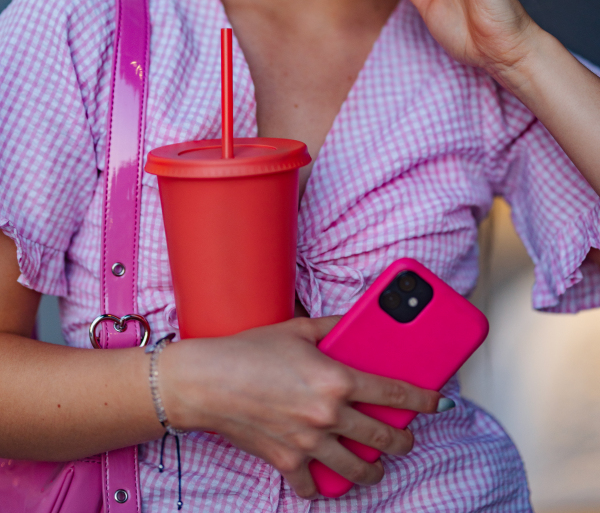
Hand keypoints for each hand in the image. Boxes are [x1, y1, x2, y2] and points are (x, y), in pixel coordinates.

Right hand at [159, 317, 444, 498]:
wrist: (207, 382)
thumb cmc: (250, 351)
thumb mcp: (298, 328)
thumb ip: (334, 325)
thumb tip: (356, 322)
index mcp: (337, 379)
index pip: (395, 393)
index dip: (423, 400)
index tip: (436, 403)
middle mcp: (329, 415)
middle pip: (383, 438)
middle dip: (403, 441)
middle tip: (406, 439)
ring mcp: (310, 443)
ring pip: (357, 470)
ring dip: (372, 472)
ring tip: (376, 468)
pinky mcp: (288, 462)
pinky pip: (313, 486)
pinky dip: (321, 486)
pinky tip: (326, 480)